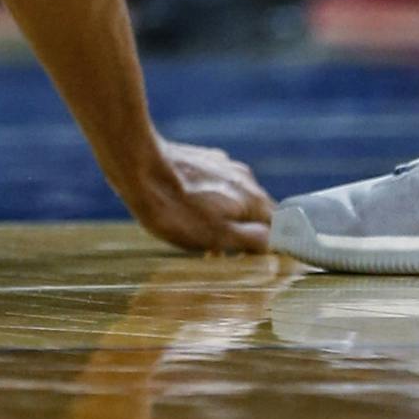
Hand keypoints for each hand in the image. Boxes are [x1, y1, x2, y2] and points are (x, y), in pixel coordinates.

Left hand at [120, 137, 273, 253]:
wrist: (137, 166)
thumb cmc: (176, 209)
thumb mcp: (219, 237)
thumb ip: (254, 241)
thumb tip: (276, 244)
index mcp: (255, 199)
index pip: (281, 227)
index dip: (270, 246)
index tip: (251, 258)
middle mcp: (245, 178)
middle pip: (256, 212)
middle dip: (242, 234)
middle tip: (219, 253)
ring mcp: (222, 165)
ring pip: (233, 198)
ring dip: (223, 219)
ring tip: (197, 235)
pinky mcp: (200, 159)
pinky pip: (213, 185)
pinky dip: (207, 201)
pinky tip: (186, 210)